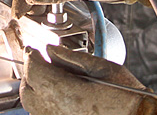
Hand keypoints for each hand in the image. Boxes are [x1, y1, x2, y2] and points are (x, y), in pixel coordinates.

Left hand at [21, 45, 156, 114]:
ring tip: (49, 74)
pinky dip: (43, 100)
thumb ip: (72, 57)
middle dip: (31, 71)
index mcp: (66, 91)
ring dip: (34, 86)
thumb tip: (52, 49)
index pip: (34, 69)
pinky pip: (42, 112)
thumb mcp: (102, 67)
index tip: (34, 49)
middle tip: (40, 59)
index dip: (32, 55)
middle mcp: (57, 109)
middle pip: (28, 87)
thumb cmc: (128, 95)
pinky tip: (57, 91)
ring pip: (31, 103)